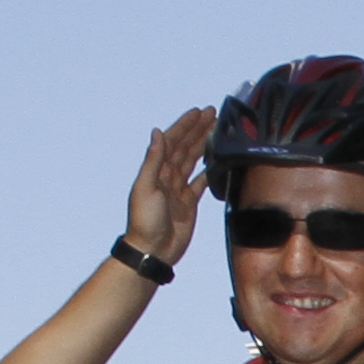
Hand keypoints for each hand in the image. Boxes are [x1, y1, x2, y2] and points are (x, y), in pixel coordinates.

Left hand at [118, 105, 213, 267]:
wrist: (152, 251)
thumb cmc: (145, 221)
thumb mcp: (146, 187)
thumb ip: (153, 160)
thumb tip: (157, 133)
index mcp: (157, 171)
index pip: (173, 142)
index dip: (185, 126)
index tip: (198, 112)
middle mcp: (168, 177)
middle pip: (185, 147)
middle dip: (198, 130)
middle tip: (213, 114)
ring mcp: (179, 190)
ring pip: (194, 161)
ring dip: (204, 145)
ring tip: (217, 131)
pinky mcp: (189, 204)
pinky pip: (200, 183)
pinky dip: (208, 171)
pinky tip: (217, 162)